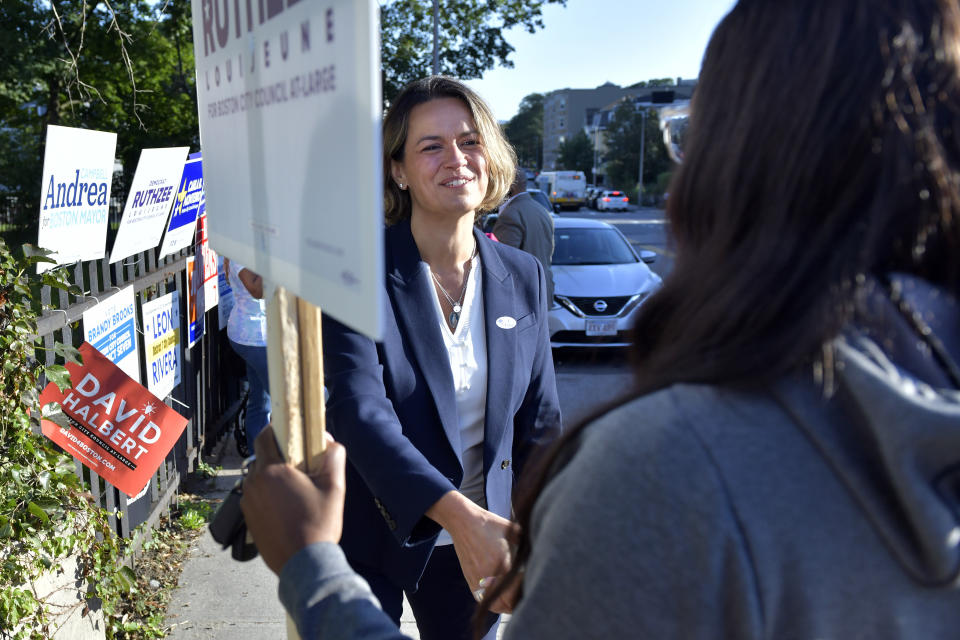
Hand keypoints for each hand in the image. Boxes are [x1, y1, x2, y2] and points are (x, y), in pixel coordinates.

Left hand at [240, 427, 346, 574]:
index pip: (263, 437)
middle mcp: (254, 483)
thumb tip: (328, 439)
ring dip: (271, 476)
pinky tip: (285, 506)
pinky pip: (255, 497)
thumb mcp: (335, 486)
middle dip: (277, 455)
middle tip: (297, 461)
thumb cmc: (319, 523)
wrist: (303, 564)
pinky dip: (267, 495)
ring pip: (257, 478)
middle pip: (261, 458)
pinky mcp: (248, 519)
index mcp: (272, 471)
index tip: (286, 429)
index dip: (274, 428)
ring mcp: (248, 502)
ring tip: (293, 486)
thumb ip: (333, 456)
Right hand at [427, 492, 519, 612]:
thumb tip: (537, 545)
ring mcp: (477, 579)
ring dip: (504, 605)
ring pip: (493, 604)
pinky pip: (481, 598)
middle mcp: (489, 575)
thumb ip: (525, 540)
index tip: (530, 582)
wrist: (463, 521)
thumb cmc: (488, 524)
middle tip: (524, 596)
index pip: (516, 590)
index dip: (524, 591)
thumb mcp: (512, 530)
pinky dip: (491, 600)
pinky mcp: (469, 578)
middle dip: (516, 603)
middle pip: (506, 603)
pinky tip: (498, 594)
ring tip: (512, 599)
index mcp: (502, 563)